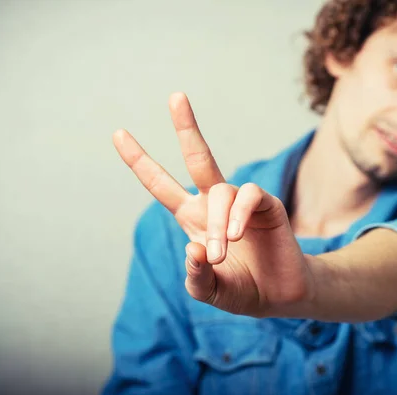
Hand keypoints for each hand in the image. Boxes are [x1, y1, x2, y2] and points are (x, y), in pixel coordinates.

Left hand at [113, 92, 313, 316]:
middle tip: (175, 95)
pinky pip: (248, 195)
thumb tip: (193, 249)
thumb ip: (195, 276)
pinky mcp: (266, 205)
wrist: (279, 296)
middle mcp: (213, 203)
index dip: (140, 161)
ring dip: (216, 225)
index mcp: (192, 217)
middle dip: (186, 126)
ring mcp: (240, 202)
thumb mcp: (207, 290)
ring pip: (220, 191)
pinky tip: (234, 235)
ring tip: (218, 254)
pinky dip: (237, 214)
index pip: (161, 185)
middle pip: (198, 156)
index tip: (118, 133)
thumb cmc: (240, 289)